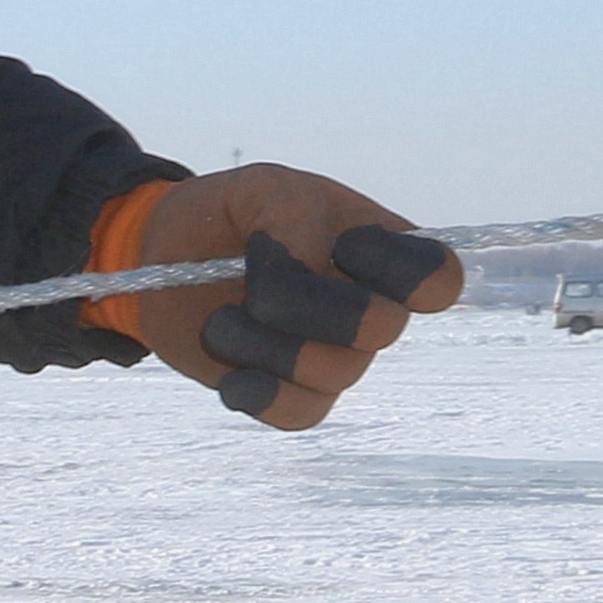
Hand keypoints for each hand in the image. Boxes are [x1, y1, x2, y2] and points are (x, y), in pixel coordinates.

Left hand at [92, 165, 461, 430]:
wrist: (164, 257)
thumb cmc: (228, 216)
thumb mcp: (259, 189)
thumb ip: (292, 215)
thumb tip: (309, 269)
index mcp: (382, 251)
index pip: (439, 279)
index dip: (394, 270)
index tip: (338, 246)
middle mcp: (371, 308)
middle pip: (383, 329)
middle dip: (310, 308)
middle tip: (259, 288)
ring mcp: (336, 355)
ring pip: (334, 373)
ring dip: (263, 345)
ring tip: (220, 320)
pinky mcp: (295, 392)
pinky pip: (303, 414)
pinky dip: (260, 395)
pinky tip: (229, 376)